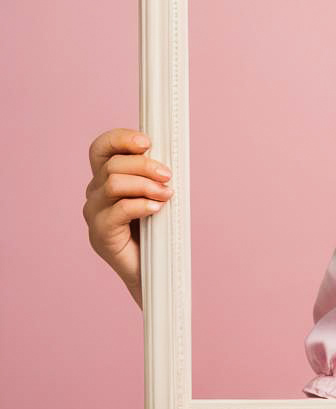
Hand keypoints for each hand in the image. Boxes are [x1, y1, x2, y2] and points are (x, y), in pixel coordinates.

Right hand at [83, 128, 173, 306]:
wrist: (155, 270)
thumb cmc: (158, 229)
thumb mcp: (157, 193)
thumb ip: (155, 174)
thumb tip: (168, 155)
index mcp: (106, 178)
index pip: (102, 148)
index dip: (121, 139)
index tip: (147, 142)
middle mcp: (95, 193)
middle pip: (112, 164)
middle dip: (145, 165)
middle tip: (168, 176)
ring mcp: (94, 214)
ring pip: (113, 183)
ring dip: (146, 185)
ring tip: (166, 195)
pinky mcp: (100, 234)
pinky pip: (119, 209)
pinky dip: (142, 205)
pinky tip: (157, 209)